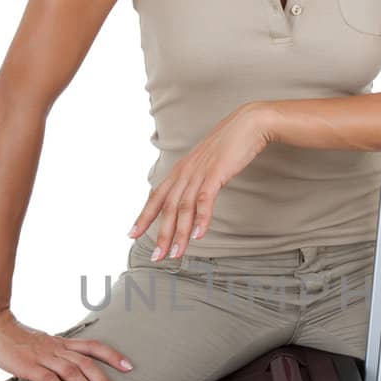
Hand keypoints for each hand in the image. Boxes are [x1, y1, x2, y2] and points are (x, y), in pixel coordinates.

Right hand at [0, 309, 133, 380]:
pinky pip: (48, 379)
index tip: (129, 366)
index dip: (112, 355)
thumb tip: (68, 372)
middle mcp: (56, 349)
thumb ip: (55, 355)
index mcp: (61, 343)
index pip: (93, 346)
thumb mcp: (41, 344)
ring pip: (72, 372)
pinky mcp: (27, 366)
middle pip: (88, 363)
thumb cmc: (14, 338)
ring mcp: (42, 357)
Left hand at [128, 103, 271, 258]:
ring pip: (184, 208)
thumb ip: (196, 178)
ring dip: (179, 233)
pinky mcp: (215, 173)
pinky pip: (205, 199)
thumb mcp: (206, 163)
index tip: (132, 234)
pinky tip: (198, 235)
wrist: (248, 124)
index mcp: (180, 170)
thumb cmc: (229, 144)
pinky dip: (201, 218)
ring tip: (175, 254)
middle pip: (167, 208)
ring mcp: (199, 172)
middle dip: (161, 234)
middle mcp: (185, 172)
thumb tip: (191, 195)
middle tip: (155, 257)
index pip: (156, 197)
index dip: (143, 216)